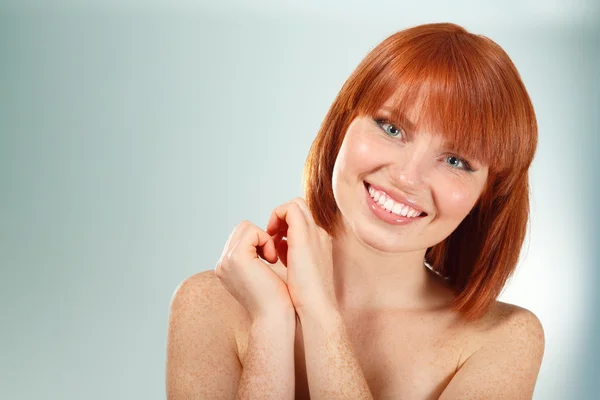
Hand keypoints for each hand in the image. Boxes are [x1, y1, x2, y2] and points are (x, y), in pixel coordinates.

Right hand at [214, 220, 292, 321]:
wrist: (275, 316)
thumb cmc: (275, 298)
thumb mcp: (260, 273)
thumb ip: (255, 257)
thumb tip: (262, 240)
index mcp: (226, 267)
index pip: (239, 236)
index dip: (258, 241)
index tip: (270, 260)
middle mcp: (222, 264)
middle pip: (241, 228)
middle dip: (260, 238)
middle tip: (272, 259)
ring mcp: (226, 260)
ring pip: (245, 227)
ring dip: (264, 239)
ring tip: (272, 259)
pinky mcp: (237, 257)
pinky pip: (252, 231)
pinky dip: (266, 240)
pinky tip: (272, 260)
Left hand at [266, 197, 337, 319]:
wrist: (316, 310)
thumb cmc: (304, 300)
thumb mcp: (298, 273)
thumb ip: (290, 258)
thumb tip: (276, 250)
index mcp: (320, 245)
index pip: (303, 222)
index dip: (286, 227)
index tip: (274, 245)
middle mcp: (319, 235)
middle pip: (300, 210)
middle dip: (282, 219)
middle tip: (270, 237)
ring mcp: (314, 233)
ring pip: (296, 205)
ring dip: (278, 217)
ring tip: (269, 238)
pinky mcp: (304, 235)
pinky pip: (290, 209)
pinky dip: (276, 217)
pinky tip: (269, 237)